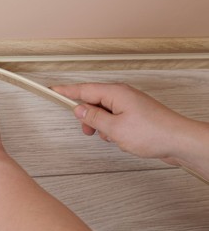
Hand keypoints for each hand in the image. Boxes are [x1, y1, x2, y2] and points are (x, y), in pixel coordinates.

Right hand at [51, 83, 202, 162]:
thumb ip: (93, 118)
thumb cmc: (153, 133)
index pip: (83, 89)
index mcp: (115, 93)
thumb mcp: (114, 128)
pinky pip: (114, 118)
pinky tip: (118, 137)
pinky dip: (111, 128)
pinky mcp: (134, 114)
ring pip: (103, 111)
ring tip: (107, 136)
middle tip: (86, 129)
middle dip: (86, 116)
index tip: (52, 90)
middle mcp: (121, 95)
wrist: (178, 141)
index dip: (66, 91)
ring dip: (100, 125)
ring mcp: (128, 104)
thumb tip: (79, 110)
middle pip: (93, 100)